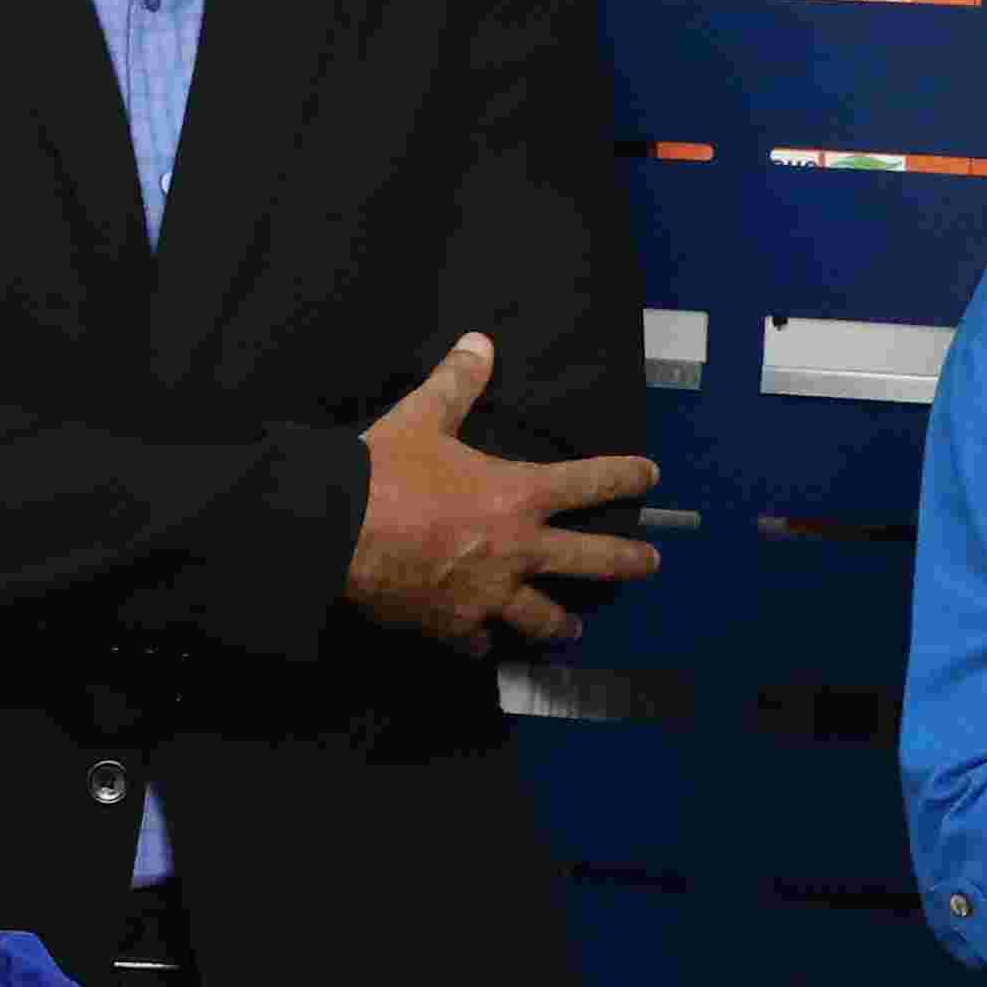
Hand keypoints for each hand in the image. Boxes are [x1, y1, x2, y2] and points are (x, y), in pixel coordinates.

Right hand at [345, 332, 661, 649]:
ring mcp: (490, 596)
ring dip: (561, 623)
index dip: (625, 477)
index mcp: (517, 495)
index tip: (651, 477)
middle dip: (628, 562)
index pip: (589, 483)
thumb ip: (457, 382)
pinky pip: (481, 644)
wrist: (335, 531)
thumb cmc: (384, 470)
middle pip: (592, 561)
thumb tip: (479, 342)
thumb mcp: (422, 417)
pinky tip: (483, 645)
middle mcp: (517, 551)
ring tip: (571, 628)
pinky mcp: (455, 629)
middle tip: (651, 565)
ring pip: (544, 619)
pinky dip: (483, 643)